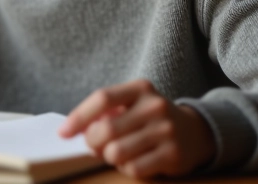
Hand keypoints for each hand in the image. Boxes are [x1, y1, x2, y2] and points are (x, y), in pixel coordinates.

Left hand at [58, 79, 215, 179]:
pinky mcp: (173, 154)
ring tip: (119, 153)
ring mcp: (166, 130)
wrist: (194, 132)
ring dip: (111, 158)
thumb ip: (105, 112)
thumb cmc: (149, 119)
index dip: (79, 117)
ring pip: (117, 153)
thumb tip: (73, 130)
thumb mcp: (132, 104)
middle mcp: (155, 106)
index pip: (102, 98)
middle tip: (96, 147)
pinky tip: (136, 161)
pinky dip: (127, 169)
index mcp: (140, 88)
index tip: (63, 133)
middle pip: (106, 129)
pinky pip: (134, 169)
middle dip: (93, 143)